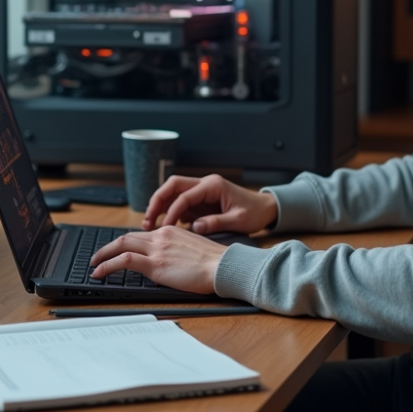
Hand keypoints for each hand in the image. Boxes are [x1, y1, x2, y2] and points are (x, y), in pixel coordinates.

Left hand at [89, 226, 226, 293]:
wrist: (223, 266)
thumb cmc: (215, 263)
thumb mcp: (193, 249)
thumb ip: (178, 250)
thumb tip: (169, 261)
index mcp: (171, 231)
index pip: (141, 234)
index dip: (126, 243)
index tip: (119, 250)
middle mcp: (161, 236)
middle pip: (127, 237)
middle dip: (109, 247)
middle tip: (98, 255)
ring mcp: (157, 249)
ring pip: (121, 245)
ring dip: (103, 255)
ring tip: (94, 265)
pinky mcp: (155, 264)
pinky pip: (124, 261)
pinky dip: (107, 265)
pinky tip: (99, 273)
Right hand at [141, 174, 278, 234]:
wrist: (265, 208)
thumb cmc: (254, 213)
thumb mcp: (238, 220)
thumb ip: (216, 223)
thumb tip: (195, 228)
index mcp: (213, 185)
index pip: (184, 195)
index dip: (171, 211)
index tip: (164, 227)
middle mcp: (204, 184)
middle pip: (172, 186)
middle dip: (157, 202)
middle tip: (147, 221)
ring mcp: (201, 191)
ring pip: (173, 193)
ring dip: (160, 207)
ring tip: (150, 225)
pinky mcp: (201, 200)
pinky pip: (180, 203)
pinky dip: (170, 213)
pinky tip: (165, 227)